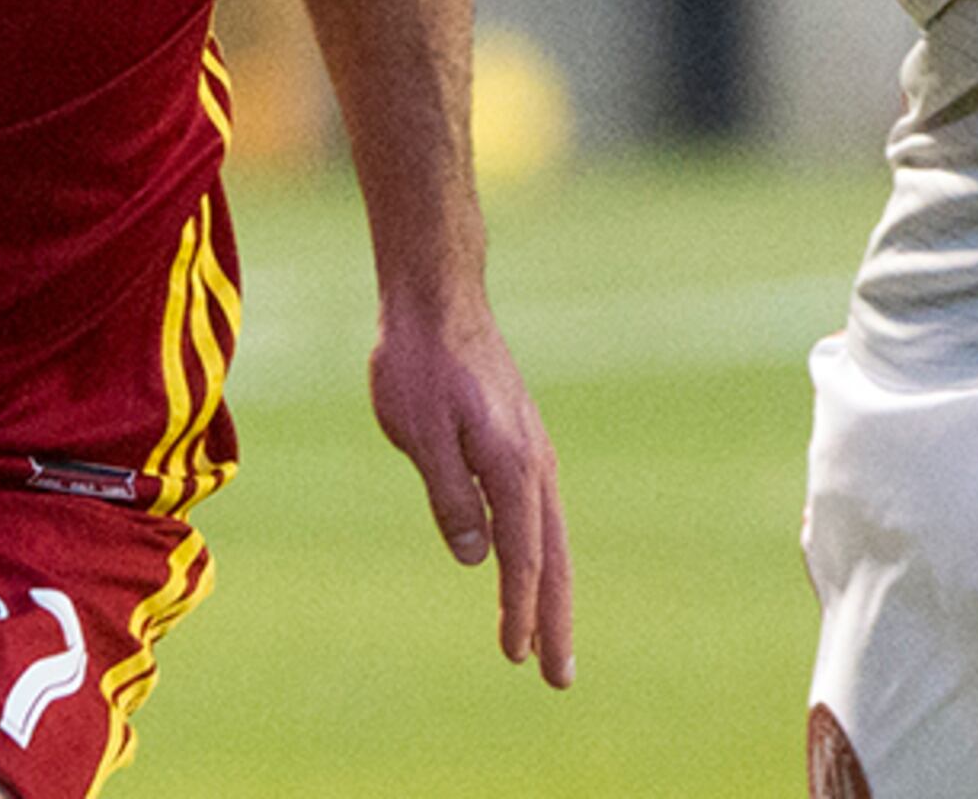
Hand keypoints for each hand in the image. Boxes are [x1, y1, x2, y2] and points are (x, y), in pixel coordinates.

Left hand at [370, 298, 574, 687]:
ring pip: (551, 536)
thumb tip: (477, 557)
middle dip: (554, 620)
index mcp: (512, 466)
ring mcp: (533, 450)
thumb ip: (450, 496)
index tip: (515, 658)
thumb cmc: (419, 362)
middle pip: (552, 558)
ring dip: (552, 591)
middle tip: (558, 678)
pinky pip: (541, 511)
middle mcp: (534, 463)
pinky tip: (533, 568)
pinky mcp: (521, 440)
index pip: (521, 558)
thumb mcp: (419, 433)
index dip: (519, 612)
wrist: (438, 298)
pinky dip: (543, 553)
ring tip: (551, 640)